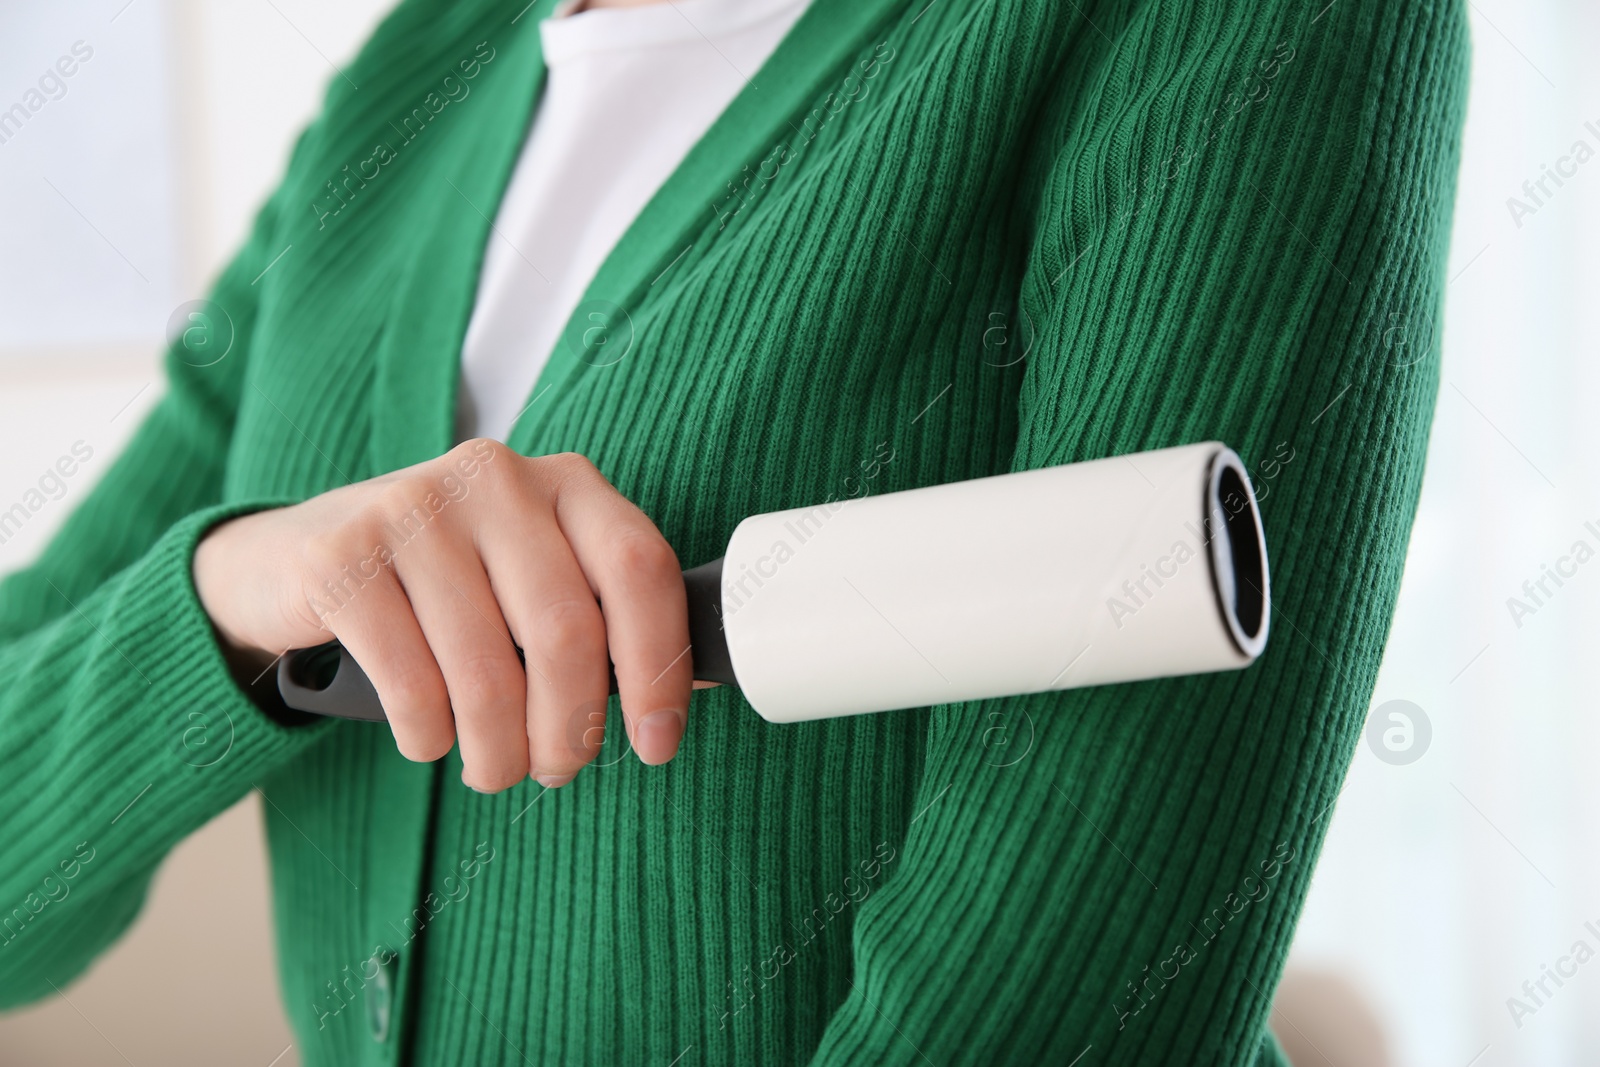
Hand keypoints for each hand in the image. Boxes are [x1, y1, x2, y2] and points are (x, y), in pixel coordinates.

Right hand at [193, 440, 691, 789]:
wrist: (293, 559)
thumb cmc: (447, 589)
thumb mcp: (531, 581)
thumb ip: (598, 620)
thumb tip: (672, 706)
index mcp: (566, 481)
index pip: (640, 568)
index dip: (658, 666)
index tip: (656, 744)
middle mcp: (496, 478)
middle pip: (566, 631)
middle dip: (570, 728)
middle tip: (557, 769)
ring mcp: (414, 508)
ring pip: (488, 669)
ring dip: (499, 749)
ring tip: (494, 768)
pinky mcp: (343, 557)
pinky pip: (411, 683)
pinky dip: (430, 735)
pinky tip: (429, 738)